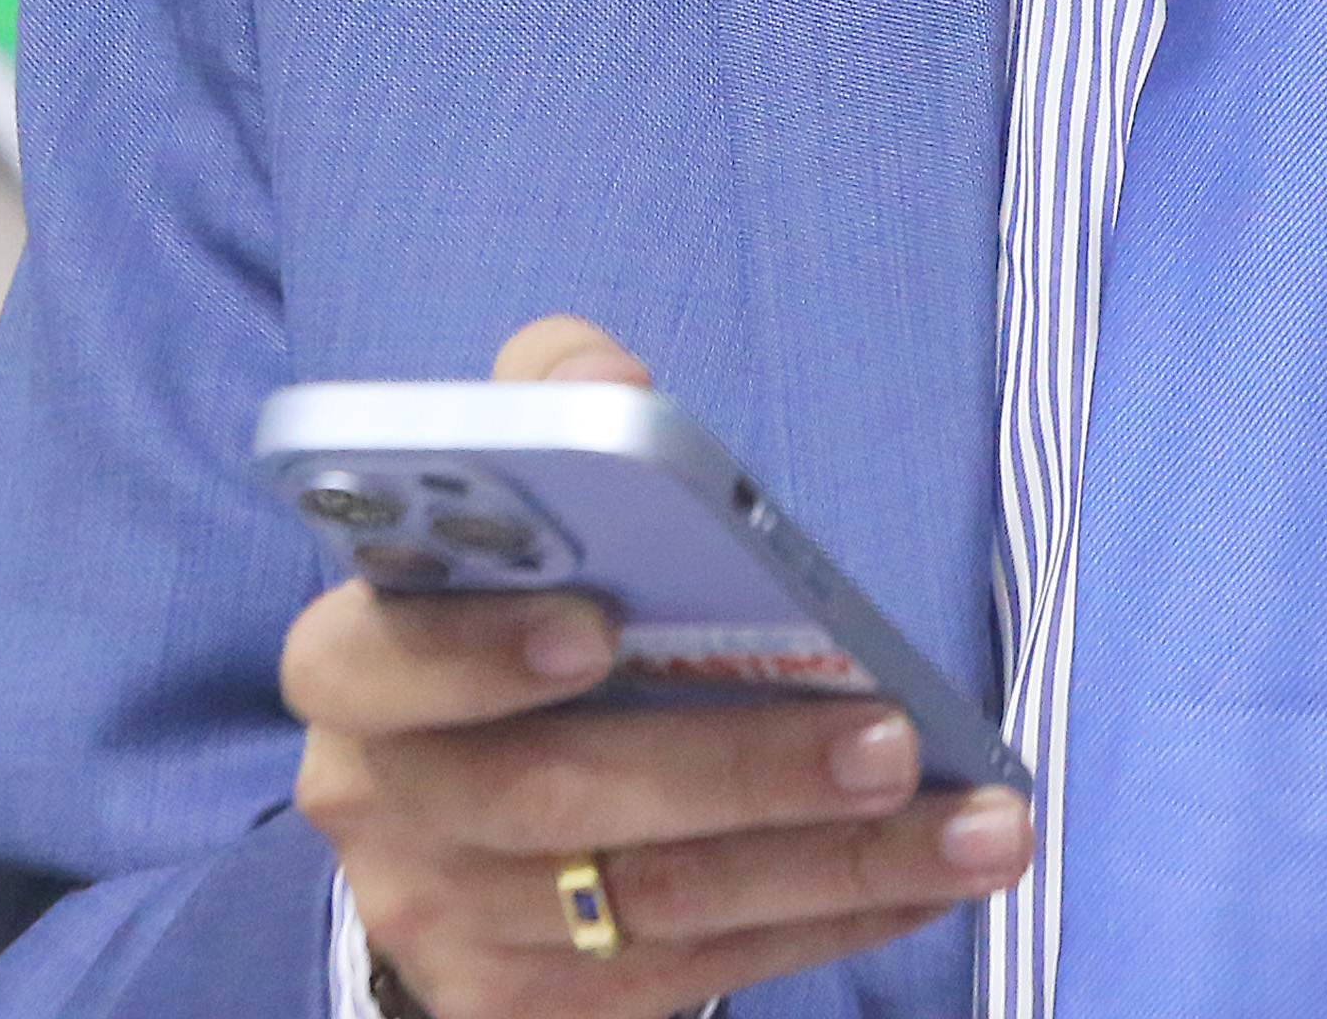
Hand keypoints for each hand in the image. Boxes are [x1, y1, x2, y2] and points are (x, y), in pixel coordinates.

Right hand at [287, 315, 1031, 1014]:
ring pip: (652, 900)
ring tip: (973, 824)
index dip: (476, 647)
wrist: (456, 824)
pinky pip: (694, 972)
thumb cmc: (509, 629)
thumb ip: (546, 411)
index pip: (378, 656)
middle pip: (551, 794)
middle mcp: (383, 804)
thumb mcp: (508, 506)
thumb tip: (603, 371)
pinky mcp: (520, 1008)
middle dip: (736, 766)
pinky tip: (927, 878)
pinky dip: (829, 920)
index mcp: (354, 661)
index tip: (599, 622)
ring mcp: (448, 921)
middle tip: (888, 738)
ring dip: (834, 862)